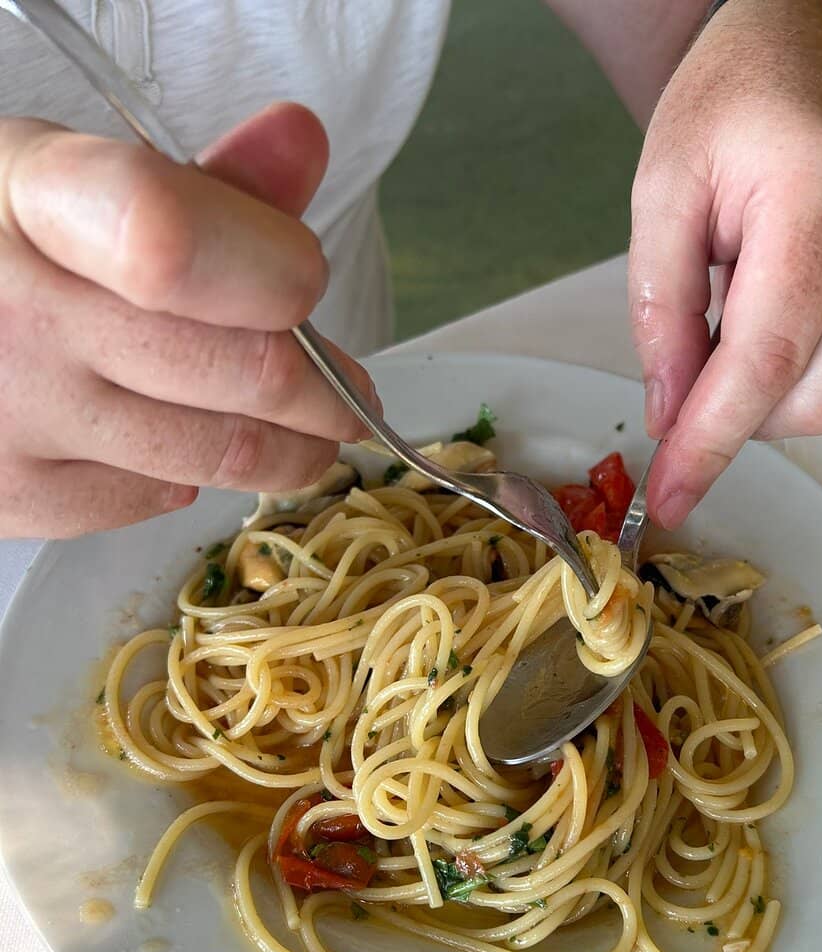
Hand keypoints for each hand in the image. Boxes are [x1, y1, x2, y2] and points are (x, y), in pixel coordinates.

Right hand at [0, 102, 373, 536]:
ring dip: (288, 451)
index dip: (273, 271)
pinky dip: (186, 479)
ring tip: (307, 439)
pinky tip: (177, 449)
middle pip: (238, 367)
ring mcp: (11, 412)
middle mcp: (14, 310)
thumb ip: (200, 182)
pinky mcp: (13, 495)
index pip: (177, 242)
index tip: (307, 287)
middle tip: (349, 396)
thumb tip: (303, 142)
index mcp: (36, 199)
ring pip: (215, 452)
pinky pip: (153, 499)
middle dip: (325, 389)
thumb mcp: (74, 188)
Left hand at [629, 0, 821, 527]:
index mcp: (820, 193)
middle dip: (737, 417)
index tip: (672, 496)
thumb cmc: (727, 104)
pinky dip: (803, 363)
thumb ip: (661, 314)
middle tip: (686, 377)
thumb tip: (672, 416)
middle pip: (811, 397)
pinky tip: (776, 306)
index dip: (712, 442)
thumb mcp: (661, 194)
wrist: (797, 48)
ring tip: (734, 314)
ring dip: (768, 390)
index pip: (765, 359)